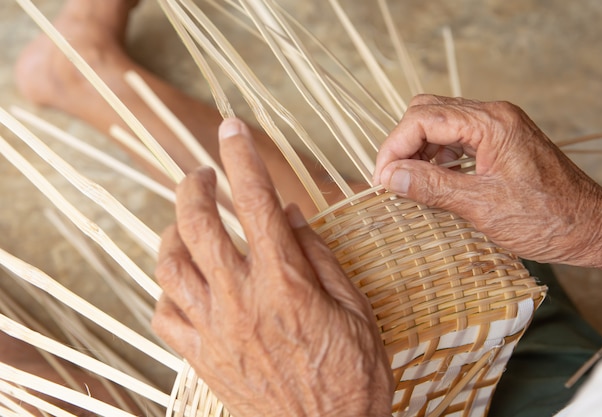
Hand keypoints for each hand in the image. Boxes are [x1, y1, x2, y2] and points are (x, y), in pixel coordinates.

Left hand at [152, 118, 393, 416]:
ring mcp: (214, 330)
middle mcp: (241, 300)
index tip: (232, 127)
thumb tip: (294, 214)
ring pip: (169, 265)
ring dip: (171, 230)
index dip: (243, 157)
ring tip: (183, 219)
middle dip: (195, 185)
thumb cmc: (352, 378)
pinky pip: (163, 314)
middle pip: (198, 225)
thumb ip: (321, 258)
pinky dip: (165, 287)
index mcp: (285, 283)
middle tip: (202, 172)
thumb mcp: (356, 311)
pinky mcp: (200, 357)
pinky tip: (179, 278)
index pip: (257, 203)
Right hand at [373, 95, 601, 274]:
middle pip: (427, 112)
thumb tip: (389, 177)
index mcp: (491, 123)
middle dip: (402, 143)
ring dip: (417, 150)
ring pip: (439, 122)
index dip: (395, 146)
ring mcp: (498, 126)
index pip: (423, 118)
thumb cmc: (548, 219)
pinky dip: (436, 155)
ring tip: (407, 182)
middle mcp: (494, 115)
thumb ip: (432, 187)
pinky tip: (432, 179)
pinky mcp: (500, 141)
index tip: (382, 179)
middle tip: (391, 179)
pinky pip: (456, 137)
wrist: (592, 228)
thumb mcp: (482, 206)